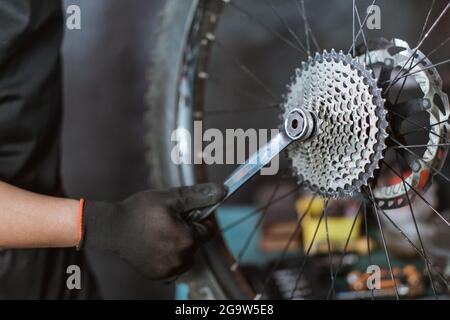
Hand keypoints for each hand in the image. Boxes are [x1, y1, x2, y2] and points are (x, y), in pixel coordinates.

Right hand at [79, 183, 224, 279]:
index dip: (198, 219)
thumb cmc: (140, 210)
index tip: (183, 214)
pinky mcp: (159, 276)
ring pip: (188, 256)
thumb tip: (221, 191)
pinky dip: (170, 258)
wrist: (112, 228)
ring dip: (181, 246)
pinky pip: (176, 267)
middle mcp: (181, 259)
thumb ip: (197, 196)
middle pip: (198, 243)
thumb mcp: (170, 197)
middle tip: (168, 222)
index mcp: (186, 239)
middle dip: (188, 232)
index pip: (208, 229)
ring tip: (160, 234)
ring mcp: (170, 270)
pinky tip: (156, 246)